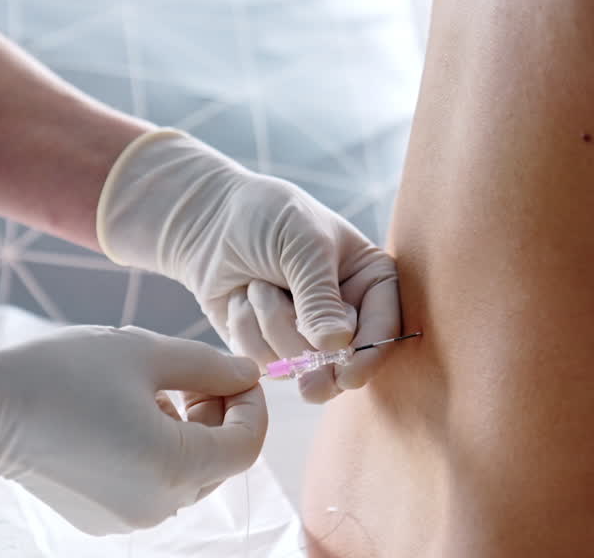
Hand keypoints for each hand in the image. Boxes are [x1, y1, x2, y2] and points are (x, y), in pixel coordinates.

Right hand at [0, 325, 265, 534]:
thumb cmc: (63, 373)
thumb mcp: (145, 353)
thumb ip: (209, 366)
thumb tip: (248, 375)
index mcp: (174, 465)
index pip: (247, 445)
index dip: (251, 405)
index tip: (232, 373)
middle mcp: (159, 505)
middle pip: (219, 462)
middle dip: (217, 416)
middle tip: (188, 375)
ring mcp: (130, 519)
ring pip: (186, 475)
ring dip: (186, 434)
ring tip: (148, 393)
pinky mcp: (103, 519)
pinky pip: (152, 487)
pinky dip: (154, 454)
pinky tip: (120, 419)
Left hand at [96, 130, 400, 401]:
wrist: (209, 219)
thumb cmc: (265, 217)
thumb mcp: (301, 244)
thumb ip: (319, 296)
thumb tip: (336, 346)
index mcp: (369, 280)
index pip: (384, 327)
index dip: (368, 356)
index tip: (347, 377)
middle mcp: (344, 313)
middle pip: (341, 359)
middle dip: (304, 341)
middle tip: (297, 358)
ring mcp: (305, 335)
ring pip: (296, 362)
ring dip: (268, 322)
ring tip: (258, 284)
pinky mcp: (269, 347)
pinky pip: (262, 362)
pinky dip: (245, 329)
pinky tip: (240, 298)